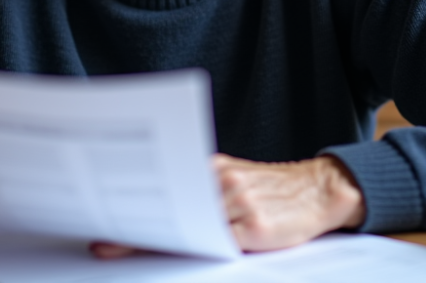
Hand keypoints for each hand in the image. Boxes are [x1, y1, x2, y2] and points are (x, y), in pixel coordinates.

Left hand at [91, 153, 364, 258]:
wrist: (320, 190)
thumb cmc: (274, 191)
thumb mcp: (236, 182)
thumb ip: (205, 191)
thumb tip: (165, 207)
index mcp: (214, 169)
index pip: (167, 186)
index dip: (138, 204)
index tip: (108, 219)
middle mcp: (223, 182)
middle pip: (171, 206)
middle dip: (137, 226)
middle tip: (105, 241)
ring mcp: (238, 205)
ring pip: (189, 226)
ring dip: (158, 240)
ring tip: (127, 249)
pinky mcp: (254, 229)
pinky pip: (217, 243)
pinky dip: (194, 250)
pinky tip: (178, 255)